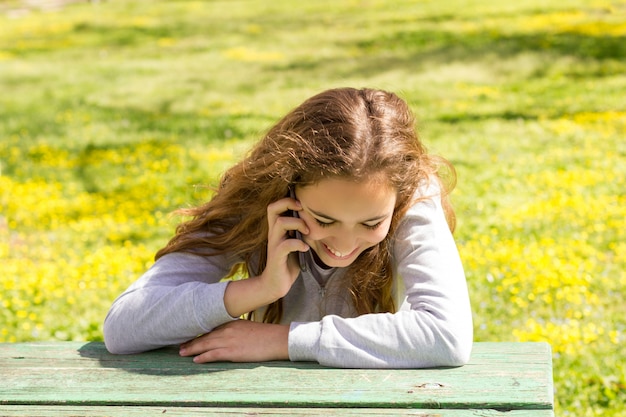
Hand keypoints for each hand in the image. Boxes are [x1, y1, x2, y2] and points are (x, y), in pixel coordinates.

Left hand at [179, 320, 289, 362]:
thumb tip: (229, 334)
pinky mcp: (232, 352)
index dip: (198, 333)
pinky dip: (203, 357)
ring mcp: (229, 340)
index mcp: (231, 323)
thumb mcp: (248, 327)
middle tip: (180, 345)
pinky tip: (196, 360)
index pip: (210, 328)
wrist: (276, 339)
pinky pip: (213, 354)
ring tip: (182, 353)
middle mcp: (227, 330)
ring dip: (192, 349)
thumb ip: (236, 329)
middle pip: (204, 336)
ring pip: (205, 344)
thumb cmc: (265, 335)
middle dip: (191, 341)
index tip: (189, 335)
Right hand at [223, 196, 308, 318]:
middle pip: (272, 208)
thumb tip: (316, 221)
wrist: (276, 284)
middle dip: (288, 204)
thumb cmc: (288, 263)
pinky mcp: (277, 256)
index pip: (275, 206)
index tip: (302, 205)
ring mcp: (274, 244)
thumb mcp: (295, 243)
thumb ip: (300, 232)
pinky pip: (286, 245)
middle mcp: (273, 234)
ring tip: (307, 233)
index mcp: (277, 230)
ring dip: (297, 224)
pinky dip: (298, 244)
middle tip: (302, 210)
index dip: (287, 200)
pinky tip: (305, 248)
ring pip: (280, 223)